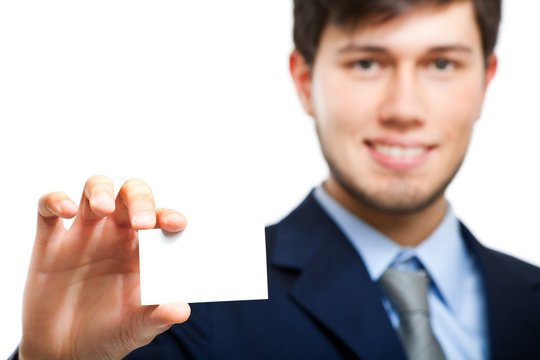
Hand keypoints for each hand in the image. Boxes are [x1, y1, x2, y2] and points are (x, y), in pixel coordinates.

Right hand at [19, 176, 189, 359]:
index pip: (160, 219)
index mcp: (143, 249)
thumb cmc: (108, 332)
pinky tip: (66, 210)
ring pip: (94, 190)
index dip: (168, 215)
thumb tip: (182, 311)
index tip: (177, 224)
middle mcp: (116, 235)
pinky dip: (55, 201)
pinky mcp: (50, 242)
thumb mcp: (136, 329)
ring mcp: (83, 234)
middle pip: (130, 195)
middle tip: (142, 222)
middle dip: (139, 200)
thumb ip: (157, 318)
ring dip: (100, 190)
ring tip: (103, 209)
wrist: (65, 352)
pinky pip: (48, 208)